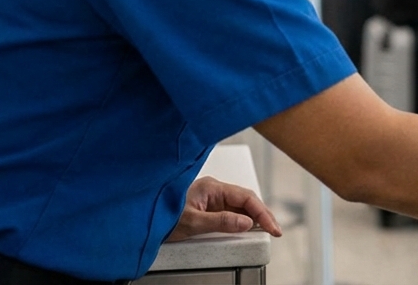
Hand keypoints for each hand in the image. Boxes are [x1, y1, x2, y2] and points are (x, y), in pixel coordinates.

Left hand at [165, 177, 281, 241]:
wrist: (142, 217)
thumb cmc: (160, 215)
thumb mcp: (192, 222)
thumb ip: (221, 221)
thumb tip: (246, 222)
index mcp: (211, 187)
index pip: (245, 198)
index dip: (262, 212)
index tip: (272, 227)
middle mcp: (213, 190)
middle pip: (246, 200)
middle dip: (262, 214)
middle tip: (275, 231)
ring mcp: (210, 198)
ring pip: (240, 205)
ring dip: (254, 217)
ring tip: (266, 230)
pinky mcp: (207, 207)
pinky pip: (230, 211)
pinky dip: (242, 219)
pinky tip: (247, 227)